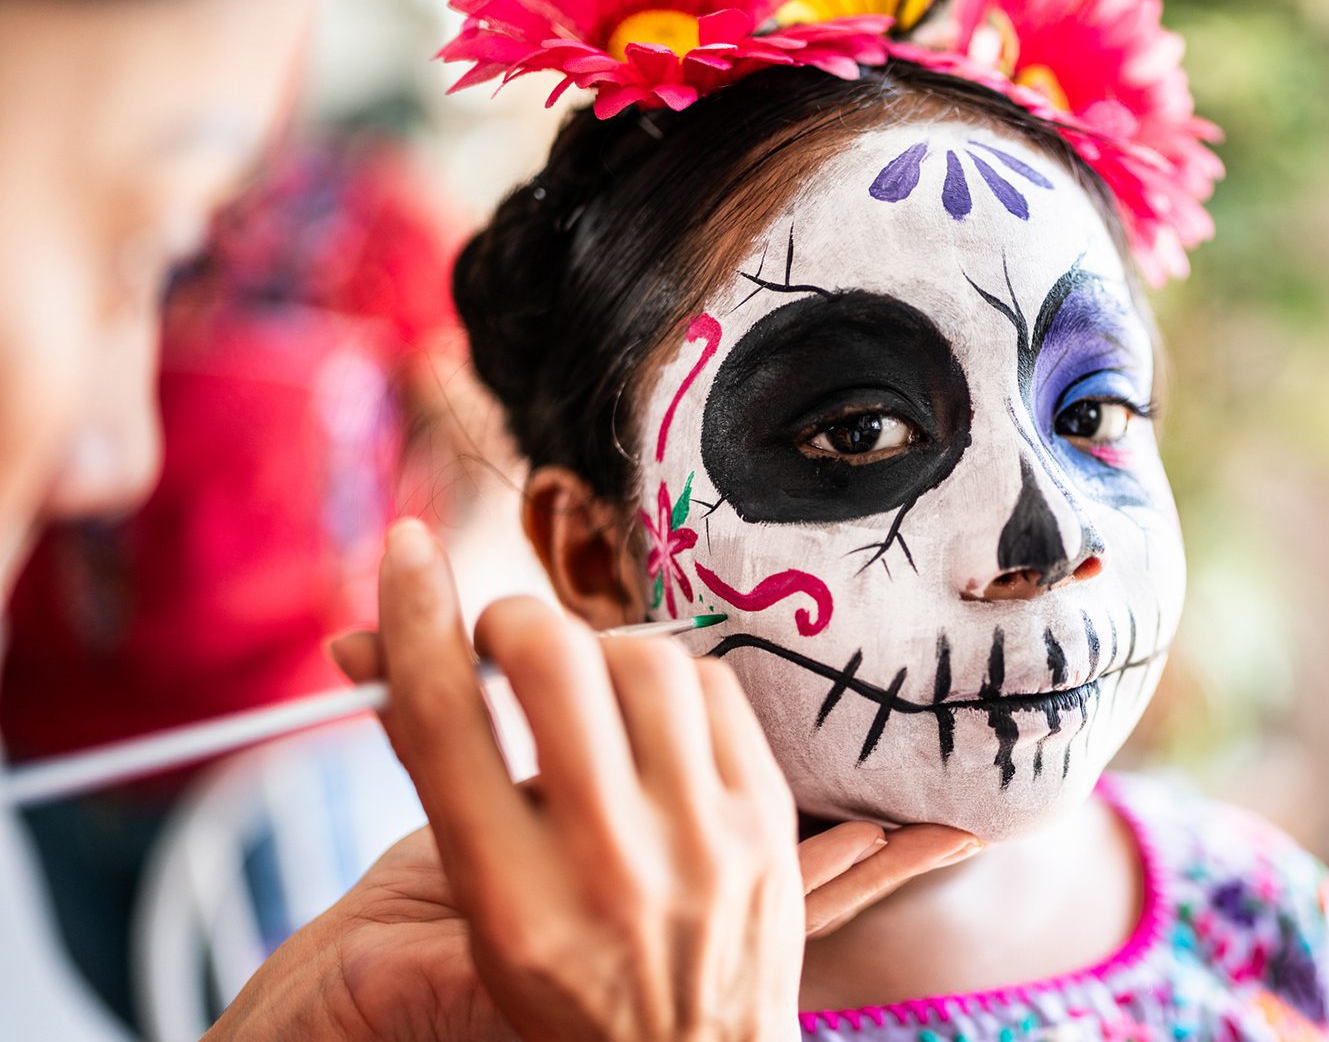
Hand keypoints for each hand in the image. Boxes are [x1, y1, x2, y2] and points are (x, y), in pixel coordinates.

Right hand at [211, 519, 977, 1039]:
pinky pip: (715, 689)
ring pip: (645, 659)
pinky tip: (651, 712)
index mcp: (509, 900)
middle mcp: (607, 870)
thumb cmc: (562, 981)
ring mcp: (700, 844)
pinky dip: (672, 681)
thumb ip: (432, 769)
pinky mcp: (765, 823)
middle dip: (518, 620)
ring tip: (585, 682)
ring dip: (601, 646)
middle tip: (510, 635)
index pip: (445, 719)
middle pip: (553, 664)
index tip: (409, 547)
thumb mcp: (473, 901)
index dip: (414, 615)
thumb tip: (363, 644)